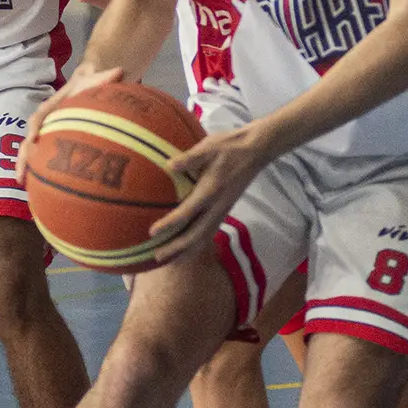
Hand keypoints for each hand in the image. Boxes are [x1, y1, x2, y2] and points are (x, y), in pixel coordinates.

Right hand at [15, 65, 123, 180]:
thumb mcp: (97, 79)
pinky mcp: (53, 144)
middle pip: (29, 141)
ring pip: (32, 152)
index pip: (38, 118)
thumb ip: (106, 77)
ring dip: (27, 168)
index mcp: (50, 108)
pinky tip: (41, 189)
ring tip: (24, 187)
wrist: (89, 85)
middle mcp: (44, 122)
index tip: (33, 140)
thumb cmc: (90, 83)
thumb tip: (119, 71)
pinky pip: (44, 158)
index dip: (34, 129)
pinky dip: (40, 171)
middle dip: (24, 158)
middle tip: (20, 177)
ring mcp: (47, 134)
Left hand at [140, 122, 273, 269]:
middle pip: (196, 235)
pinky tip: (187, 249)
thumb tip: (168, 165)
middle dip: (176, 248)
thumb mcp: (208, 147)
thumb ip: (189, 158)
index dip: (170, 224)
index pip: (187, 213)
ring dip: (187, 251)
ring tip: (170, 261)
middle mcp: (217, 206)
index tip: (152, 232)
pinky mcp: (225, 210)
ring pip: (204, 238)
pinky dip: (197, 245)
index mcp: (210, 191)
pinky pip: (210, 233)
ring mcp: (223, 210)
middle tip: (156, 257)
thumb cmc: (229, 146)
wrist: (256, 150)